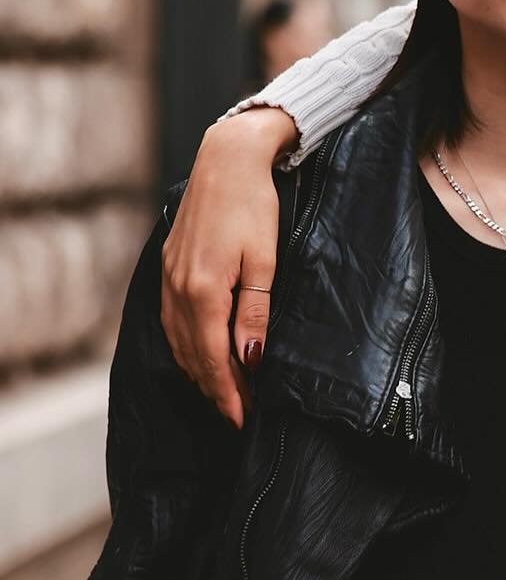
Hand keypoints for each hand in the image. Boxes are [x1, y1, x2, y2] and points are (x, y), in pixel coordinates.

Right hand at [160, 108, 293, 427]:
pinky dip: (185, 346)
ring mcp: (168, 278)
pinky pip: (171, 320)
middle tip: (237, 416)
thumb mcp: (264, 263)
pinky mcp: (168, 268)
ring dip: (198, 371)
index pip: (212, 358)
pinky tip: (197, 356)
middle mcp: (177, 289)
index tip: (241, 418)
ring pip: (178, 340)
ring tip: (221, 395)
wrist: (226, 160)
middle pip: (192, 355)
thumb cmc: (254, 207)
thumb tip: (249, 362)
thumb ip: (253, 316)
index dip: (227, 392)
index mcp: (202, 290)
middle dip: (214, 389)